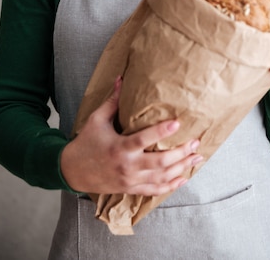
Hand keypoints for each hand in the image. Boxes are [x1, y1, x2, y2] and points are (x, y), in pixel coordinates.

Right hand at [60, 76, 202, 194]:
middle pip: (160, 162)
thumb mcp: (96, 120)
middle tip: (196, 142)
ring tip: (197, 157)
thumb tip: (122, 78)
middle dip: (181, 152)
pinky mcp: (131, 189)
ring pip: (161, 177)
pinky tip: (184, 177)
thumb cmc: (86, 143)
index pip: (144, 139)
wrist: (72, 172)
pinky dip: (171, 185)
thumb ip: (113, 101)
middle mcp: (127, 166)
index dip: (161, 131)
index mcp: (119, 147)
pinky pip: (155, 190)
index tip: (178, 122)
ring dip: (182, 168)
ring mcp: (130, 180)